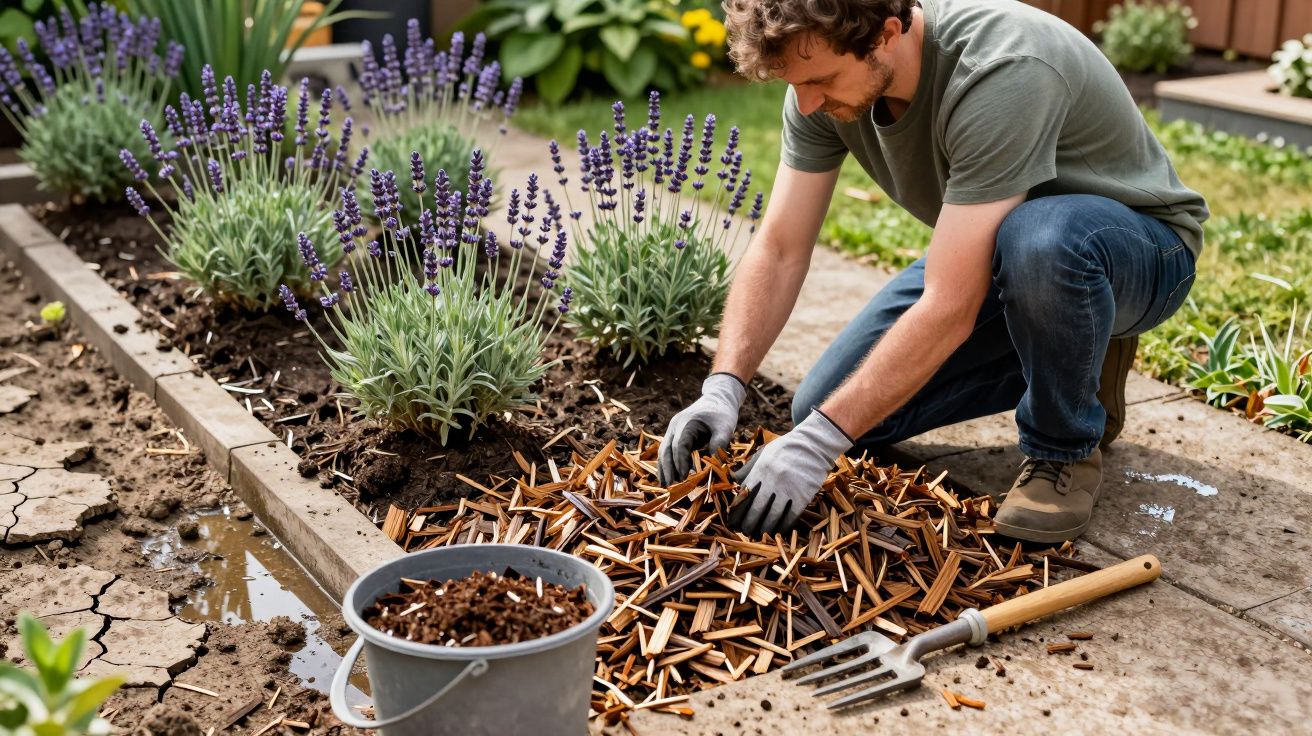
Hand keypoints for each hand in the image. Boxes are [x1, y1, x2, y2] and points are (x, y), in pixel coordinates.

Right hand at [658, 373, 746, 484]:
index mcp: (687, 422)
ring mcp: (673, 429)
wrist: (718, 398)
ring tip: (666, 486)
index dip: (680, 463)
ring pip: (664, 451)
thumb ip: (718, 446)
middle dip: (668, 469)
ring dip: (664, 468)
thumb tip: (712, 468)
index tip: (683, 479)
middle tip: (670, 488)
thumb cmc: (723, 414)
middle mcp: (675, 426)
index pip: (679, 446)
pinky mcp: (675, 434)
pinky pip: (668, 450)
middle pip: (666, 450)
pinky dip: (667, 463)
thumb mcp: (725, 429)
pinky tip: (668, 476)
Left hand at [730, 409, 852, 535]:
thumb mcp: (763, 453)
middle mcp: (772, 481)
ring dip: (764, 529)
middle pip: (756, 510)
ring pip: (773, 516)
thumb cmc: (785, 449)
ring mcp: (788, 489)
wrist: (813, 445)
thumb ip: (748, 469)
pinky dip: (783, 526)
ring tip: (759, 534)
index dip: (737, 513)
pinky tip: (778, 531)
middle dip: (748, 524)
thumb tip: (734, 482)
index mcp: (760, 470)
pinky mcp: (803, 496)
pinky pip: (790, 516)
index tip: (732, 522)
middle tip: (745, 531)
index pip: (744, 496)